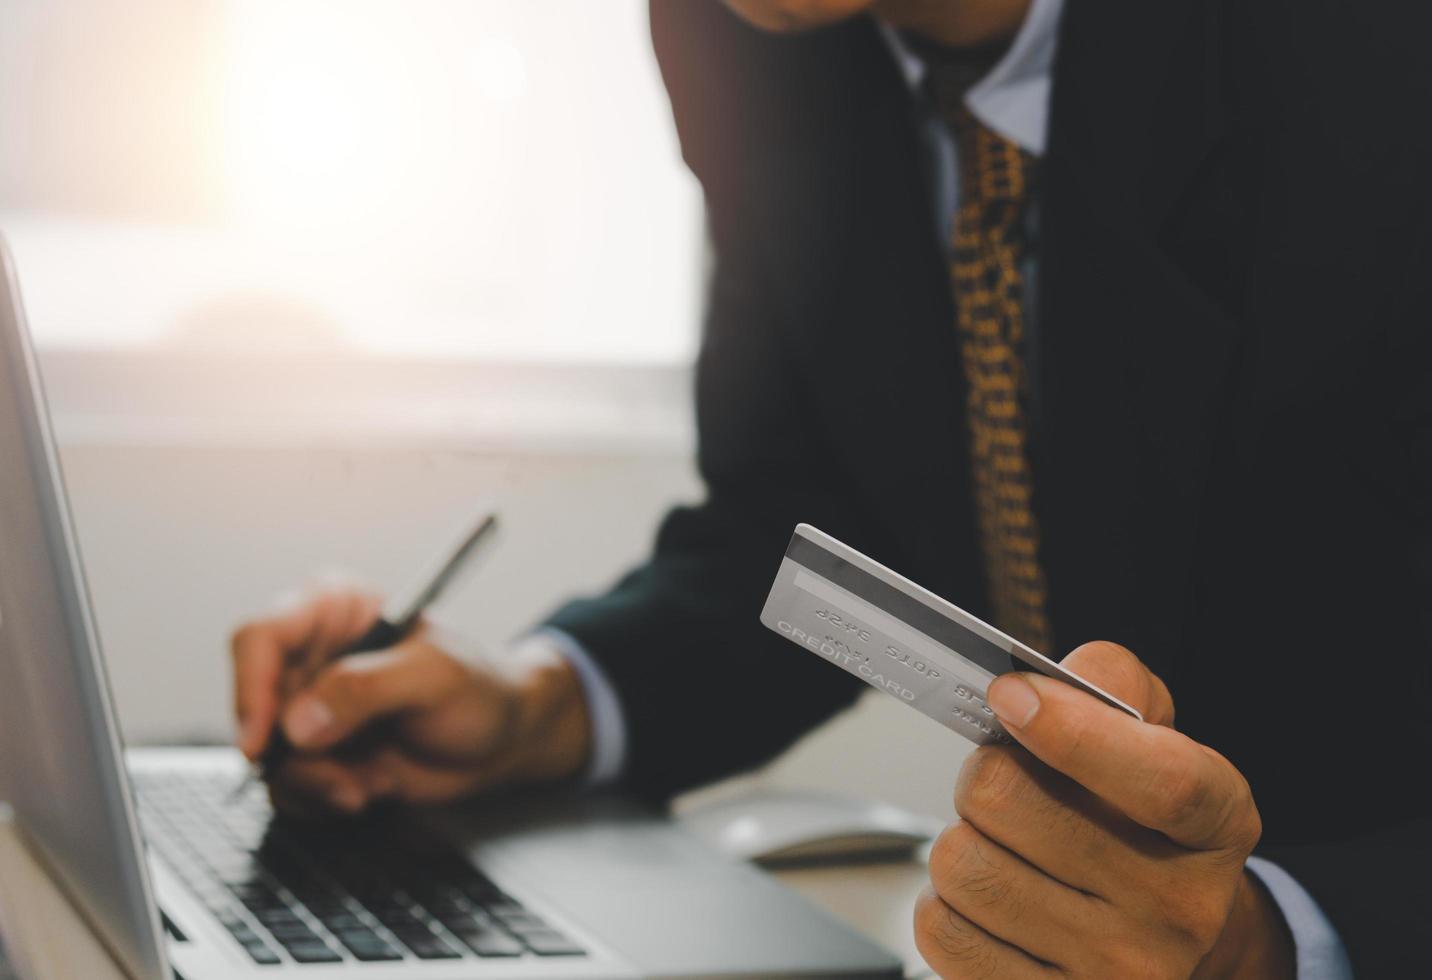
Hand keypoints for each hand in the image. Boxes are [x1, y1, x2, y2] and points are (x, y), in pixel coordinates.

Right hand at [230, 589, 591, 816]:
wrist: (506, 739)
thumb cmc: (482, 687)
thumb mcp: (434, 677)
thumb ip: (365, 690)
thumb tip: (299, 722)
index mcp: (335, 610)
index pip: (262, 637)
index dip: (251, 687)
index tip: (263, 740)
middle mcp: (312, 656)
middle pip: (256, 705)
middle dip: (293, 756)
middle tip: (344, 781)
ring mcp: (311, 708)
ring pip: (269, 756)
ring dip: (317, 783)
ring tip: (372, 784)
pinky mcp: (317, 753)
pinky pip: (289, 786)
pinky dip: (325, 799)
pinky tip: (373, 788)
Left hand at [915, 642, 1294, 978]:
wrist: (1159, 939)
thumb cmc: (1137, 822)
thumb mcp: (1152, 735)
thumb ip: (1108, 685)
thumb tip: (1034, 687)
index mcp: (1218, 823)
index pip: (1160, 781)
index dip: (1073, 732)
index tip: (1010, 696)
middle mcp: (1179, 908)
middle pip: (1008, 801)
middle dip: (986, 773)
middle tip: (1008, 784)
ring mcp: (1117, 971)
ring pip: (962, 865)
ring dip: (961, 840)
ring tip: (1002, 847)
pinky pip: (942, 930)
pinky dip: (944, 904)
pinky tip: (988, 901)